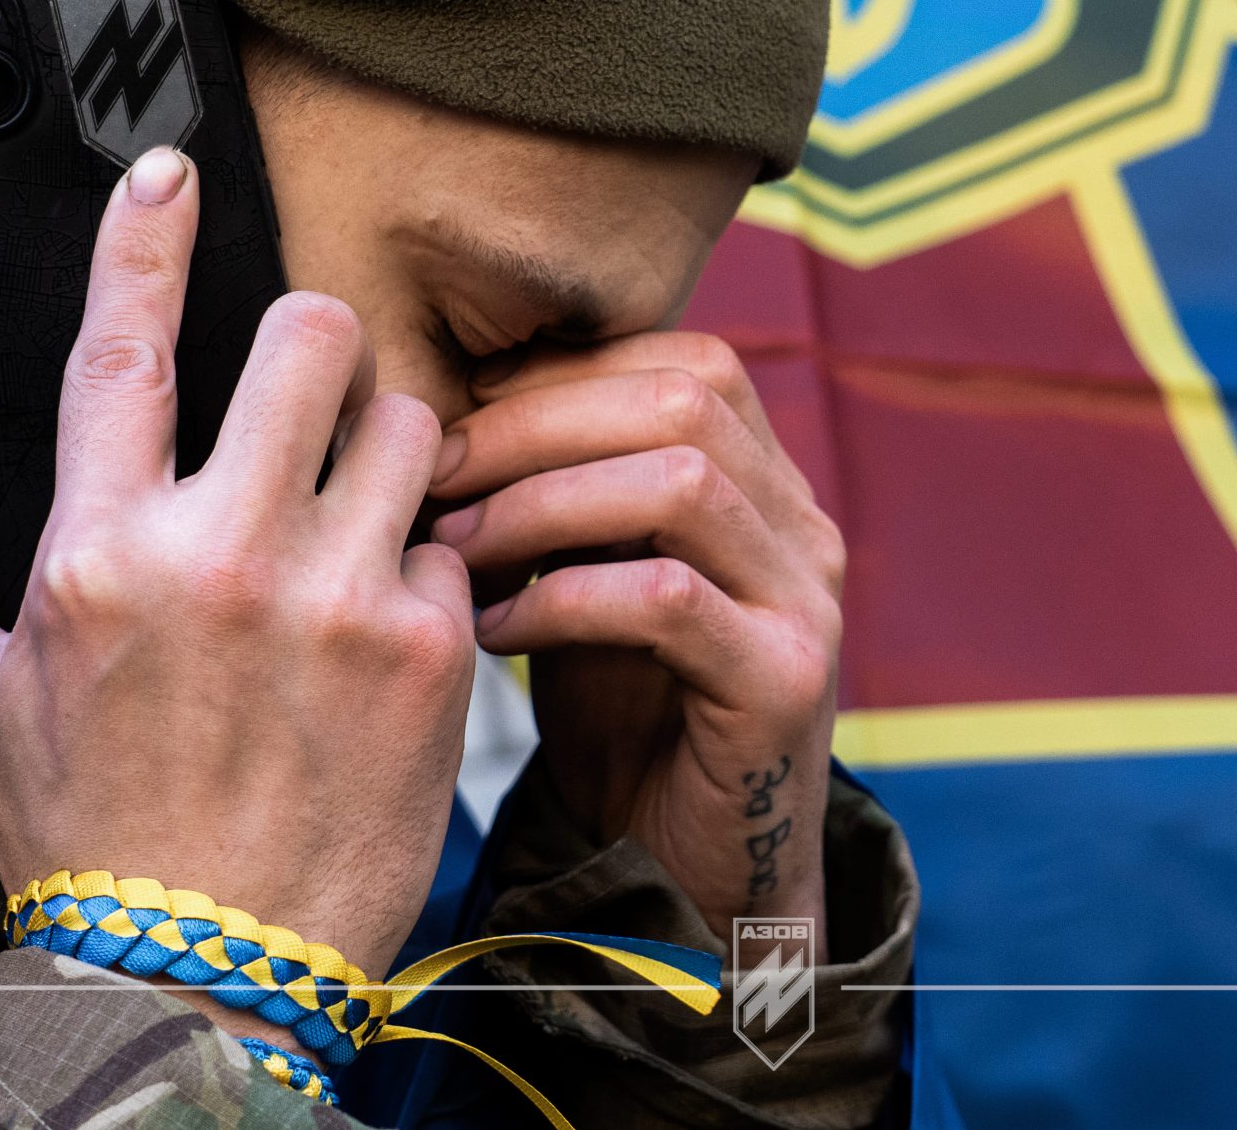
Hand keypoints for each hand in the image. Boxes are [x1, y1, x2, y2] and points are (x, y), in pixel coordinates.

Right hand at [0, 147, 475, 1003]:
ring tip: (357, 521)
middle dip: (318, 347)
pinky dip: (429, 571)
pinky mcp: (430, 650)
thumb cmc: (87, 837)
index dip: (144, 242)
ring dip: (388, 452)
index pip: (122, 351)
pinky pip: (453, 543)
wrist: (204, 975)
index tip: (167, 168)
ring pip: (409, 424)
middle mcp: (221, 555)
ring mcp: (337, 597)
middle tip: (311, 399)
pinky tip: (389, 633)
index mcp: (98, 552)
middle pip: (314, 338)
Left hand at [428, 333, 842, 949]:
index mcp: (767, 483)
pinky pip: (667, 599)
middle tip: (430, 474)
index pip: (683, 362)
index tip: (449, 420)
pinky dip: (563, 599)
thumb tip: (436, 413)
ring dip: (541, 503)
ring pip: (680, 483)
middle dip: (535, 424)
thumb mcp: (587, 576)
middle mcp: (804, 525)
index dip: (559, 375)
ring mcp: (805, 601)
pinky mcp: (783, 682)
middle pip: (682, 400)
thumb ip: (558, 495)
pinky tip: (494, 631)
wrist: (686, 874)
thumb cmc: (622, 716)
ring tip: (450, 548)